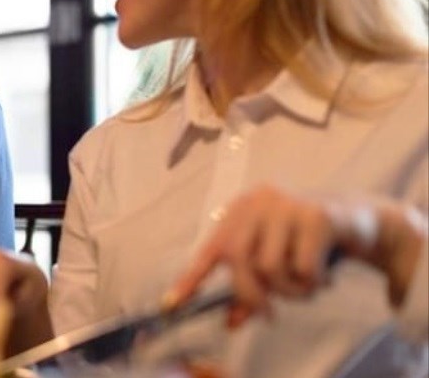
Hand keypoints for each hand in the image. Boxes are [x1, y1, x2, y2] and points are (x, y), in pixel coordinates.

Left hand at [166, 185, 426, 327]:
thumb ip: (252, 289)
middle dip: (251, 296)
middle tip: (269, 315)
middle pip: (238, 261)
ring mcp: (285, 206)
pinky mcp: (314, 216)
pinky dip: (313, 284)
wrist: (355, 218)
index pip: (210, 249)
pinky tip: (325, 278)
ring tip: (306, 288)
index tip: (170, 305)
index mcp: (239, 212)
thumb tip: (230, 322)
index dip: (190, 279)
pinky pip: (303, 268)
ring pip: (270, 267)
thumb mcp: (274, 262)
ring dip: (289, 291)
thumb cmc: (304, 243)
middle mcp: (256, 203)